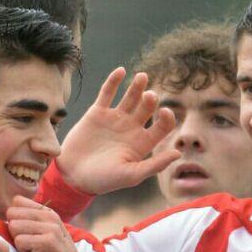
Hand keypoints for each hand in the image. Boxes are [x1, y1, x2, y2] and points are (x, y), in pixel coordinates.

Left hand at [6, 197, 94, 251]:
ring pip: (14, 227)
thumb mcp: (44, 234)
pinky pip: (19, 241)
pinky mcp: (48, 242)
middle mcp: (50, 216)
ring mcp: (50, 228)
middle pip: (12, 214)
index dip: (15, 219)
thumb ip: (29, 221)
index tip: (28, 234)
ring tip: (35, 251)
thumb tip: (6, 213)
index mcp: (48, 212)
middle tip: (31, 245)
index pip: (17, 201)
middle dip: (15, 232)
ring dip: (20, 243)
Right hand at [57, 67, 180, 195]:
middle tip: (150, 96)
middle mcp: (131, 128)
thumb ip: (155, 165)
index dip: (167, 117)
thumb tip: (178, 153)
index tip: (164, 112)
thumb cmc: (104, 180)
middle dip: (150, 100)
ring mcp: (115, 119)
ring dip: (137, 86)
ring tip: (142, 77)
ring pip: (130, 97)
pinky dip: (114, 81)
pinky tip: (121, 71)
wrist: (73, 175)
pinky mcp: (98, 113)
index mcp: (142, 143)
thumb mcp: (131, 175)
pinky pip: (107, 92)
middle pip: (147, 107)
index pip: (162, 126)